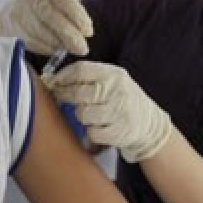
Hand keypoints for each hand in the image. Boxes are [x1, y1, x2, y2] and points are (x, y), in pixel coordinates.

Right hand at [0, 0, 92, 55]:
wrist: (16, 14)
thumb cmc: (46, 9)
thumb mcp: (60, 4)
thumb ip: (73, 14)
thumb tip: (86, 32)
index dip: (75, 14)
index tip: (88, 31)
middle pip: (48, 13)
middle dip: (68, 33)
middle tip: (82, 48)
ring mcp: (16, 10)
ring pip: (38, 29)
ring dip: (57, 42)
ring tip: (70, 49)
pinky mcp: (9, 26)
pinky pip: (28, 39)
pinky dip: (45, 47)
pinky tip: (55, 50)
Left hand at [47, 61, 173, 162]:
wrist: (149, 123)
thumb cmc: (122, 100)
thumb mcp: (113, 81)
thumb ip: (89, 78)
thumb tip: (54, 80)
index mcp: (114, 74)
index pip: (81, 70)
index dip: (63, 76)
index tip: (53, 82)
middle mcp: (118, 91)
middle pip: (78, 92)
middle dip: (64, 96)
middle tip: (61, 98)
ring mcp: (120, 112)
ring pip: (83, 114)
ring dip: (82, 115)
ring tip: (90, 114)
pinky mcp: (119, 132)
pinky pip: (91, 132)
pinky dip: (91, 132)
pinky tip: (100, 127)